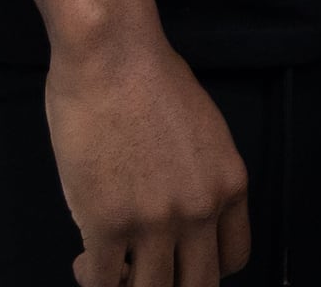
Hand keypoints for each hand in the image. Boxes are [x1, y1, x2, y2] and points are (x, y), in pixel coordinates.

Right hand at [45, 27, 248, 286]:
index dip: (205, 267)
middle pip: (198, 285)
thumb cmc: (152, 80)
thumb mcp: (204, 134)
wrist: (112, 55)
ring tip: (109, 266)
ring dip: (126, 284)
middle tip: (141, 270)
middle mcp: (200, 210)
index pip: (235, 258)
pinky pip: (103, 280)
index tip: (180, 258)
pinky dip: (92, 278)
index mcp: (230, 186)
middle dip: (169, 285)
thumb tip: (179, 213)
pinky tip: (85, 261)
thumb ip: (199, 180)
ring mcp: (155, 221)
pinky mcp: (107, 223)